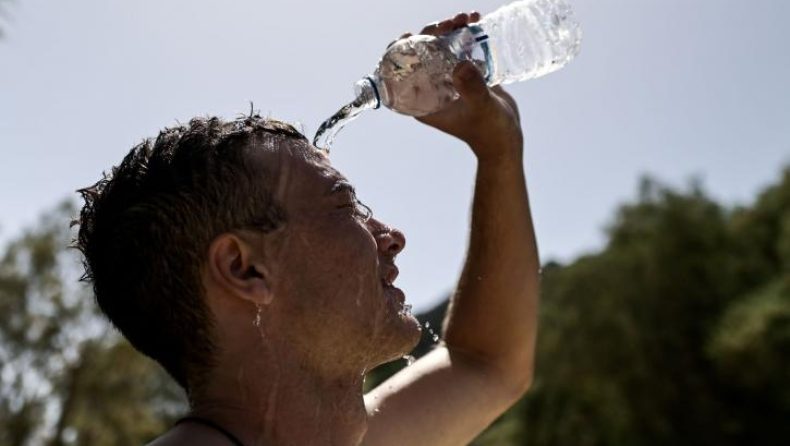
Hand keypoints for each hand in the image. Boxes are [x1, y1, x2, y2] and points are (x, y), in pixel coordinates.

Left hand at [402, 12, 523, 161]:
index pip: (401, 73)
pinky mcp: (465, 75)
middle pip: (422, 54)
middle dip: (432, 34)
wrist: (507, 137)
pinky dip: (465, 35)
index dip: (401, 51)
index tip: (409, 35)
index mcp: (424, 102)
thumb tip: (461, 65)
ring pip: (441, 49)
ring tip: (465, 18)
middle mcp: (432, 90)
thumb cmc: (490, 131)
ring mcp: (449, 82)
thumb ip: (471, 89)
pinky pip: (459, 50)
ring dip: (450, 31)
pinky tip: (475, 21)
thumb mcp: (480, 108)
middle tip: (450, 23)